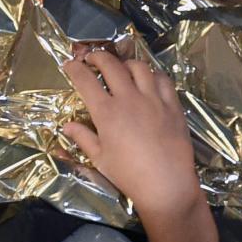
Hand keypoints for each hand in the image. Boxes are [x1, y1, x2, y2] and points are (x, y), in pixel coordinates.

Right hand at [59, 49, 202, 223]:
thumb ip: (83, 138)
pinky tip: (150, 80)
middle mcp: (129, 99)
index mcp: (106, 112)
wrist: (167, 184)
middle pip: (111, 65)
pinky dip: (154, 75)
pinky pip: (164, 80)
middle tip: (92, 59)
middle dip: (98, 57)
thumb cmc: (129, 175)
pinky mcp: (173, 105)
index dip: (74, 69)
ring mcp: (154, 100)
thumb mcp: (100, 159)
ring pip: (140, 67)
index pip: (85, 80)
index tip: (69, 65)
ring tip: (122, 68)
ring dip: (127, 63)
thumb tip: (68, 126)